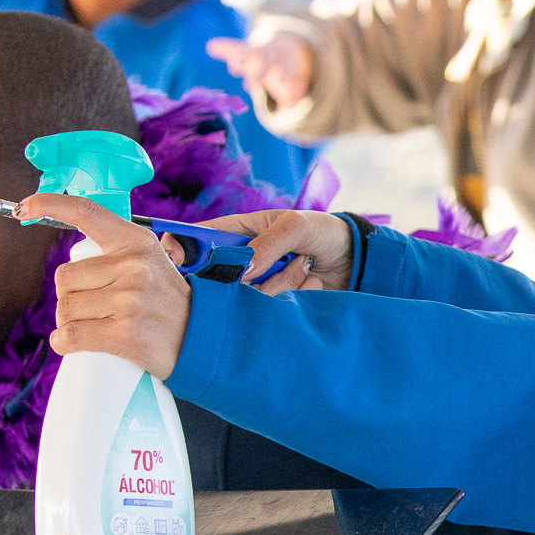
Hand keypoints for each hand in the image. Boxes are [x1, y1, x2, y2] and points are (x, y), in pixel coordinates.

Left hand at [20, 193, 191, 379]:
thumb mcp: (153, 264)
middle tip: (95, 309)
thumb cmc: (170, 304)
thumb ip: (119, 254)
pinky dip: (65, 342)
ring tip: (95, 327)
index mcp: (138, 243)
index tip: (26, 207)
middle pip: (64, 278)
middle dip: (70, 296)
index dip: (50, 204)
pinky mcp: (126, 334)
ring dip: (69, 322)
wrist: (204, 340)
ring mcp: (130, 301)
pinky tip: (74, 343)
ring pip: (65, 309)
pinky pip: (72, 335)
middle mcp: (133, 267)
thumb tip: (74, 258)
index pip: (87, 212)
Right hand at [156, 209, 354, 295]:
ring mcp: (257, 285)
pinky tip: (309, 280)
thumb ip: (268, 244)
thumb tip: (243, 269)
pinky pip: (267, 308)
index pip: (200, 238)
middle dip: (234, 275)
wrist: (358, 262)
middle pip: (214, 276)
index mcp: (240, 232)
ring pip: (244, 295)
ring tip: (303, 264)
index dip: (181, 247)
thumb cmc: (326, 233)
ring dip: (279, 279)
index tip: (175, 257)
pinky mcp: (273, 305)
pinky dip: (290, 293)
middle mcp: (243, 261)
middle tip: (257, 270)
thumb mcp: (296, 226)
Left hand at [207, 31, 313, 109]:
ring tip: (281, 86)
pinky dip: (295, 93)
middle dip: (260, 71)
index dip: (242, 59)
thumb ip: (230, 51)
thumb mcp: (248, 53)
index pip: (249, 52)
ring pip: (287, 70)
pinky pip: (299, 84)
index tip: (233, 66)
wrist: (295, 51)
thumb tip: (209, 46)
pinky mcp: (300, 76)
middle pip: (267, 61)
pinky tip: (290, 103)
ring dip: (284, 78)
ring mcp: (289, 64)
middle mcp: (274, 56)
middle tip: (251, 84)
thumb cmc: (264, 56)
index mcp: (258, 51)